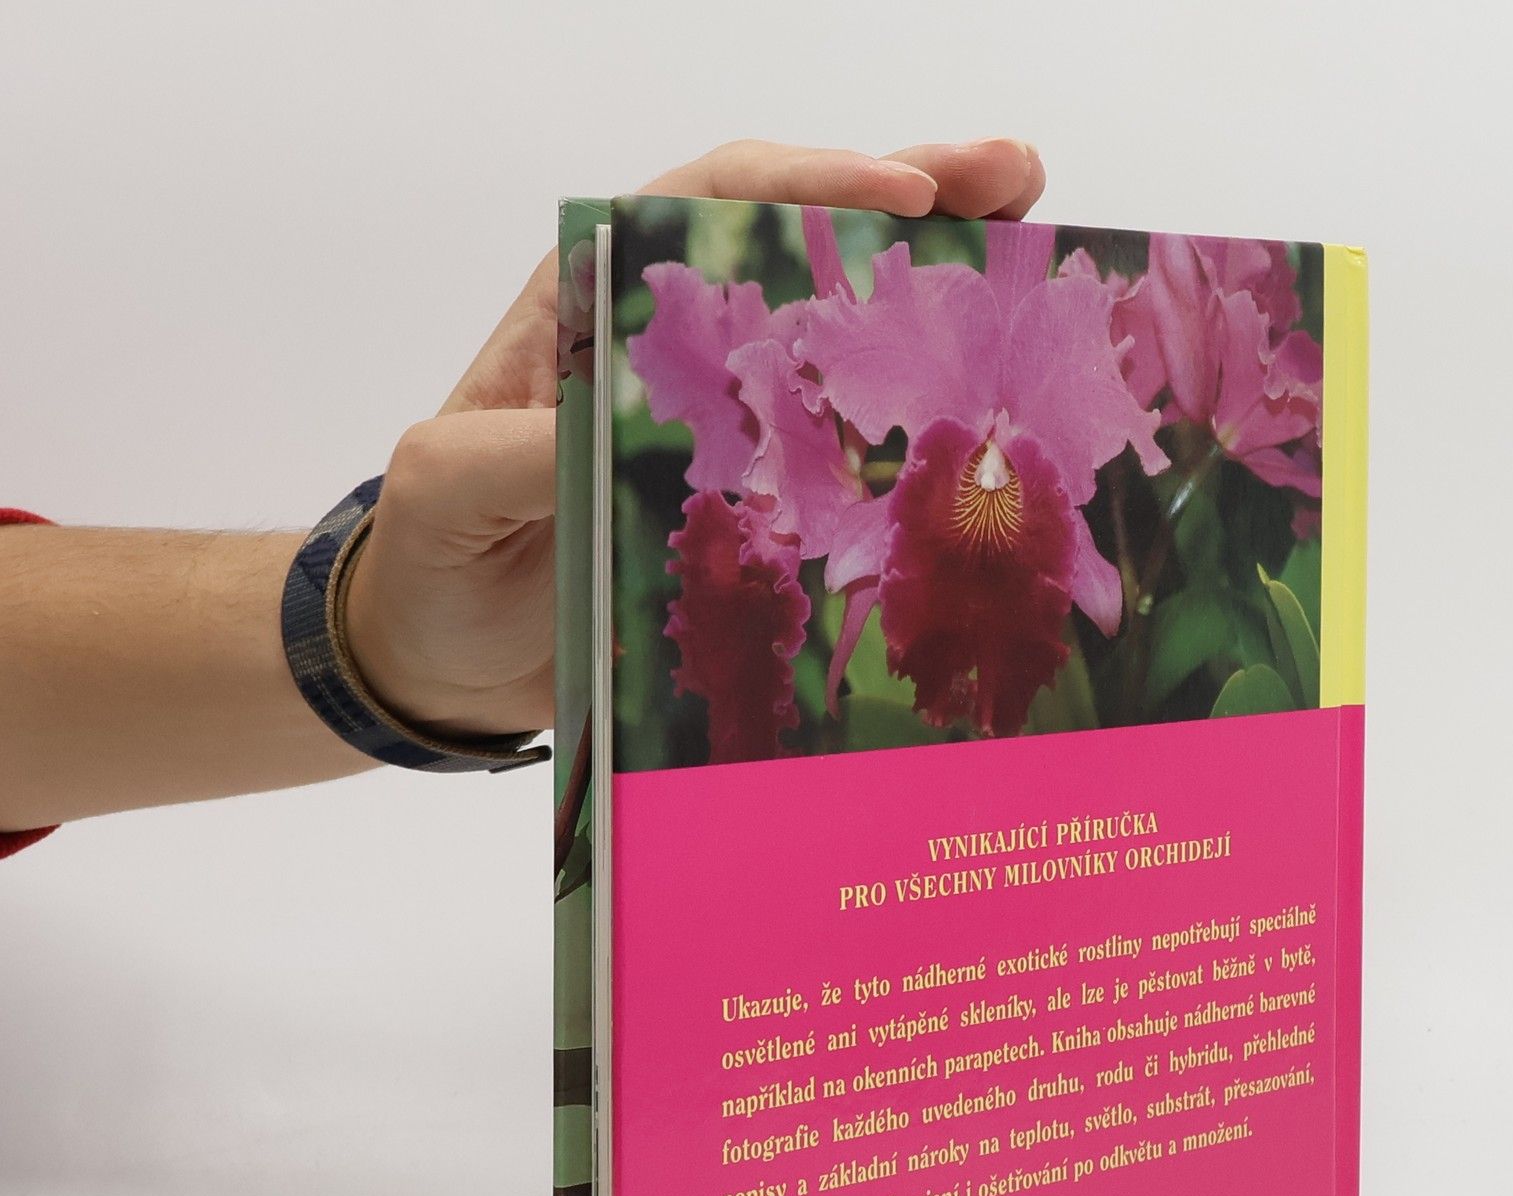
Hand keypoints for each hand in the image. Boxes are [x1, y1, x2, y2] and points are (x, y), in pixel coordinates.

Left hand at [344, 139, 1048, 740]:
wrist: (445, 660)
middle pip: (805, 242)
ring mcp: (730, 422)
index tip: (907, 188)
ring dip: (941, 285)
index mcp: (600, 307)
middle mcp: (679, 346)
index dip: (813, 186)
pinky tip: (990, 400)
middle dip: (917, 195)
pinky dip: (923, 420)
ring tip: (1037, 242)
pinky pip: (853, 449)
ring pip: (846, 332)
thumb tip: (605, 432)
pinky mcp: (760, 502)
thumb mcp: (452, 487)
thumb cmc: (432, 557)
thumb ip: (523, 447)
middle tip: (1020, 174)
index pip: (710, 209)